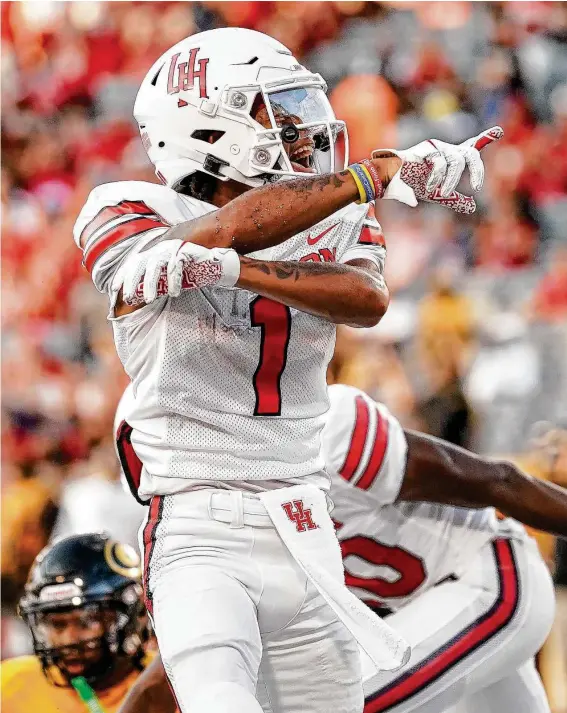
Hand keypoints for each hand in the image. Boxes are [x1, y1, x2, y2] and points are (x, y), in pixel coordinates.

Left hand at [112, 239, 240, 304]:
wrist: (213, 260)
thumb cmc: (190, 270)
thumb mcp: (168, 275)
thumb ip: (156, 281)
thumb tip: (139, 295)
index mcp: (153, 253)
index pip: (133, 263)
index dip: (123, 276)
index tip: (114, 290)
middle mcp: (159, 248)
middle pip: (139, 264)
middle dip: (132, 282)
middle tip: (129, 298)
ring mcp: (171, 248)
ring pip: (155, 266)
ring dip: (151, 285)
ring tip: (149, 300)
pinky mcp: (184, 251)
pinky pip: (175, 267)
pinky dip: (173, 281)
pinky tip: (173, 294)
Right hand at [372, 126, 503, 213]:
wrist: (388, 182)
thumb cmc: (410, 185)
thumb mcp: (437, 194)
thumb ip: (455, 200)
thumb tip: (472, 207)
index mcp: (450, 159)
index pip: (470, 147)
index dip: (484, 138)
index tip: (498, 131)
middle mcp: (446, 151)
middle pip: (470, 153)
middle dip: (476, 170)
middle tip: (476, 187)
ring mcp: (436, 148)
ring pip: (456, 161)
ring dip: (451, 180)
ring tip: (444, 193)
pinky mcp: (426, 150)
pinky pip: (440, 163)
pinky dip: (437, 178)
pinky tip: (429, 187)